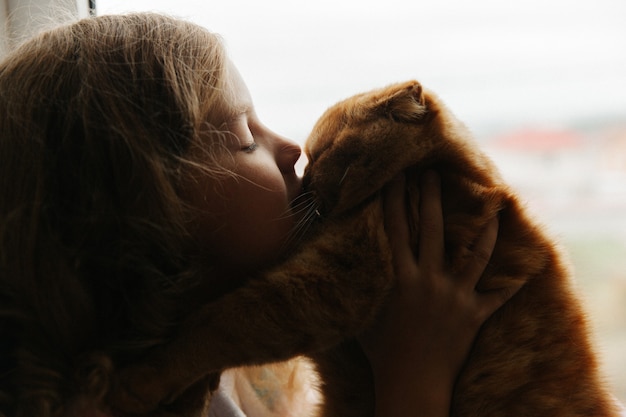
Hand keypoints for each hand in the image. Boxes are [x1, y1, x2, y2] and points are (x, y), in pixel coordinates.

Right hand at [358, 171, 519, 416]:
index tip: (395, 177)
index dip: (394, 200)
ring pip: (476, 255)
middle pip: (432, 230)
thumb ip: (361, 286)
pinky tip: (527, 268)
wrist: (412, 383)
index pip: (396, 229)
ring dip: (485, 229)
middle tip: (432, 174)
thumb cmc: (381, 352)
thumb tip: (343, 263)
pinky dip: (511, 283)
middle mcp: (429, 280)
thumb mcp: (364, 315)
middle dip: (431, 198)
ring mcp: (455, 297)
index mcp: (400, 278)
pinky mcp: (474, 315)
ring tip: (493, 206)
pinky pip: (497, 296)